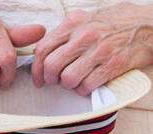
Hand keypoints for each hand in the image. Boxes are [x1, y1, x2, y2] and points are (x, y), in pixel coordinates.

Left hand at [31, 2, 152, 95]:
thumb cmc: (122, 21)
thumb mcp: (92, 17)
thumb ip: (70, 31)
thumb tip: (48, 48)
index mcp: (76, 22)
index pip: (43, 48)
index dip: (36, 68)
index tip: (39, 78)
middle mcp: (85, 35)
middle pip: (51, 66)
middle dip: (50, 79)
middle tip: (57, 82)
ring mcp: (99, 50)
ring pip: (67, 78)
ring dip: (69, 85)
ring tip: (77, 81)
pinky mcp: (113, 64)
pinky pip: (86, 85)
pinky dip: (85, 90)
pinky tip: (90, 85)